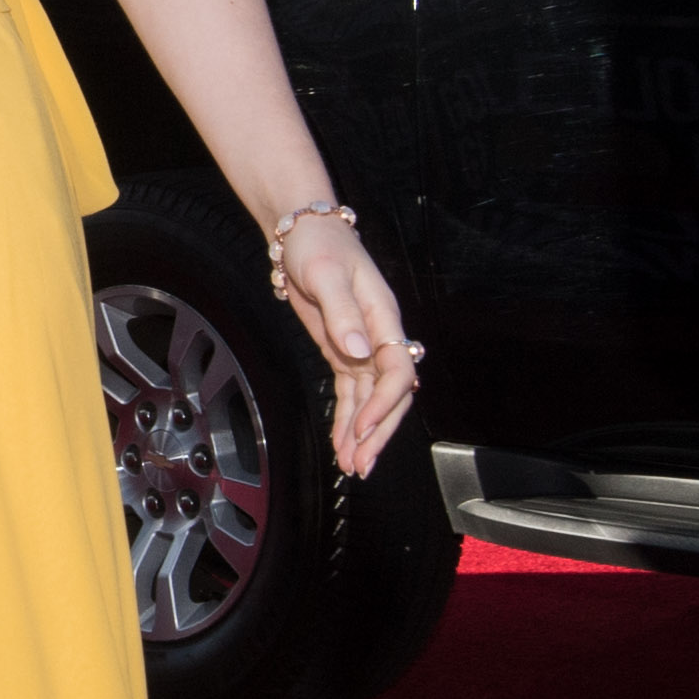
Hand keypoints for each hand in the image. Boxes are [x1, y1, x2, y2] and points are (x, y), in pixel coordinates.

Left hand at [271, 211, 420, 481]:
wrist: (302, 233)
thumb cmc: (318, 246)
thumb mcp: (325, 275)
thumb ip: (342, 313)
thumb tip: (359, 351)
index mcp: (383, 317)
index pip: (396, 371)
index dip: (384, 403)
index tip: (364, 428)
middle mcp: (379, 336)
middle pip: (390, 394)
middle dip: (378, 431)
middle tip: (360, 463)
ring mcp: (363, 346)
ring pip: (372, 399)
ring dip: (363, 433)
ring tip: (352, 465)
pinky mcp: (344, 351)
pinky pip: (352, 392)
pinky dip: (348, 418)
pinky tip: (343, 443)